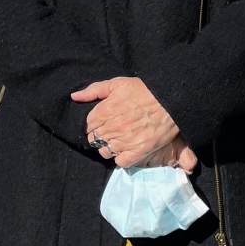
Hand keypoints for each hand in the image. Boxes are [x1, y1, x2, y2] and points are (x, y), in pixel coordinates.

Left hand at [70, 78, 196, 171]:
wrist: (170, 99)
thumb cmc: (144, 90)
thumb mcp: (117, 83)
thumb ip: (94, 90)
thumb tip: (74, 96)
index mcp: (105, 111)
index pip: (89, 125)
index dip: (95, 125)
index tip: (104, 123)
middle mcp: (112, 127)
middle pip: (96, 139)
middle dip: (101, 136)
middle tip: (113, 131)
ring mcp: (125, 140)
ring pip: (106, 152)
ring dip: (111, 147)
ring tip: (121, 140)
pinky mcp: (138, 151)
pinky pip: (121, 162)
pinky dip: (123, 158)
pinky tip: (128, 149)